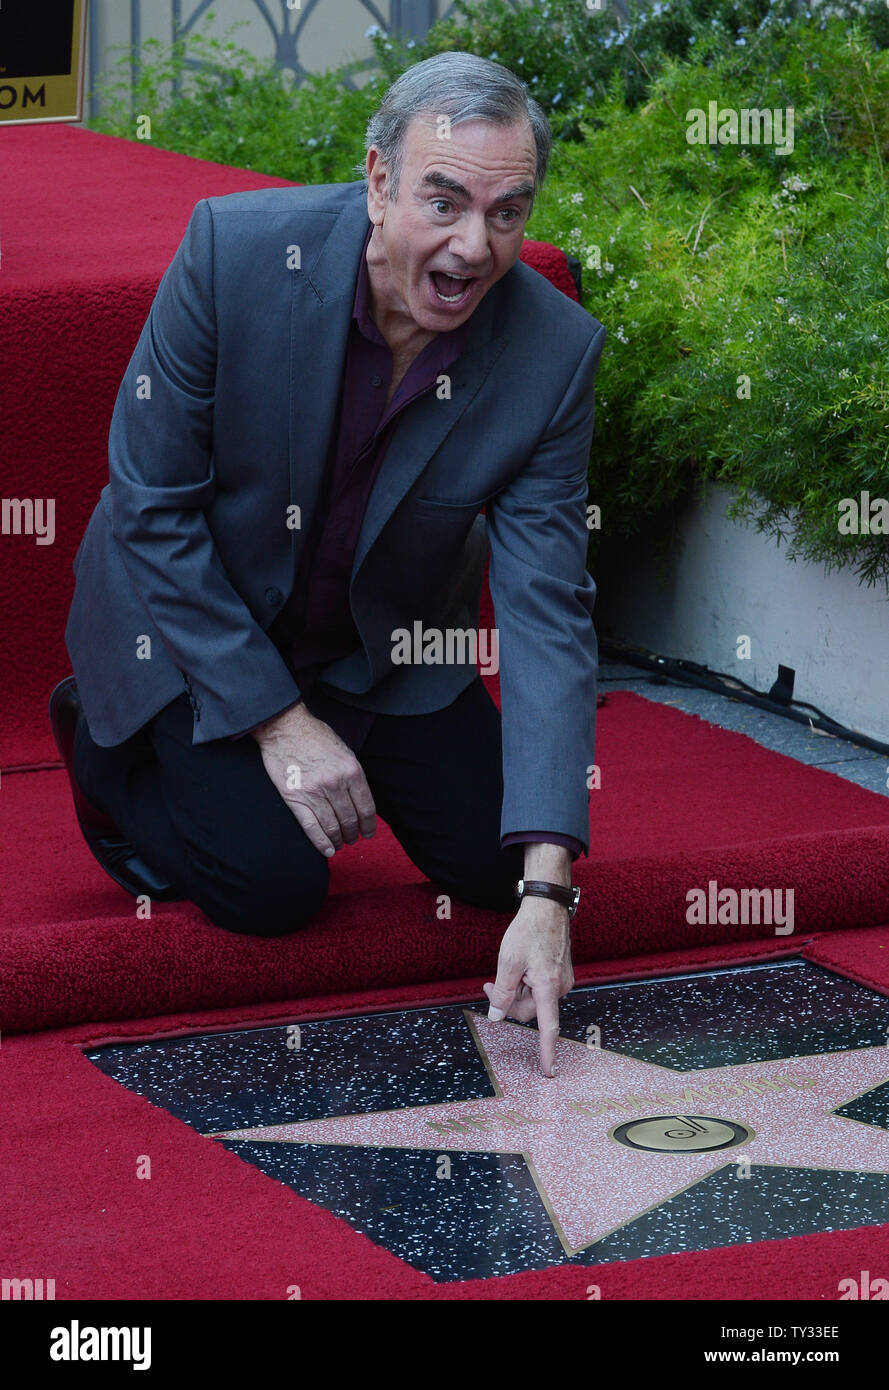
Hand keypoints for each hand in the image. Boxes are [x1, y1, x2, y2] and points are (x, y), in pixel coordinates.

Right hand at [251, 701, 375, 856]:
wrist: (285, 727)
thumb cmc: (315, 736)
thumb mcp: (344, 751)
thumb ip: (353, 775)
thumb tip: (359, 800)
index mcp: (352, 771)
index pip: (366, 808)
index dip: (369, 825)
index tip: (368, 833)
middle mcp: (336, 784)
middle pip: (350, 820)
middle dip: (353, 834)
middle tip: (352, 839)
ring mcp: (315, 793)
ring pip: (332, 826)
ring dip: (339, 840)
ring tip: (340, 844)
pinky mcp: (295, 799)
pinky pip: (311, 827)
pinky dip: (321, 843)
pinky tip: (328, 851)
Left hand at [483, 895, 573, 1077]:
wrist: (547, 907)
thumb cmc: (529, 931)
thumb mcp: (508, 962)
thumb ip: (503, 993)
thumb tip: (497, 1017)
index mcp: (548, 987)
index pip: (548, 1027)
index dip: (547, 1052)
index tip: (549, 1072)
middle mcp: (560, 987)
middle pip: (530, 1010)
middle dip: (509, 1001)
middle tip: (490, 984)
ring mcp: (562, 981)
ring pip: (534, 1000)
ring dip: (517, 990)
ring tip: (508, 968)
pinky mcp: (560, 974)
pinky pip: (540, 989)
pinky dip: (527, 984)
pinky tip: (521, 967)